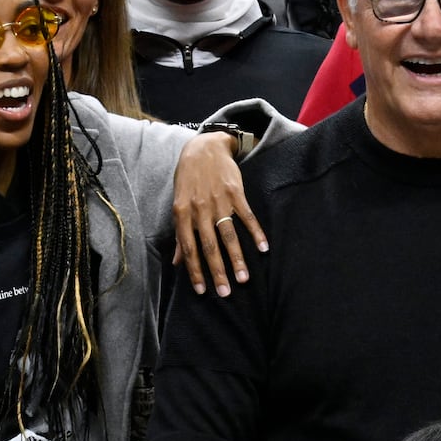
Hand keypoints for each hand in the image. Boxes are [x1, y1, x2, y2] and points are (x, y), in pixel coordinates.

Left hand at [172, 132, 267, 296]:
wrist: (203, 148)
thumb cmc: (188, 179)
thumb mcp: (178, 203)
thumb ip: (179, 233)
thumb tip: (176, 262)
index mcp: (182, 213)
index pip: (188, 248)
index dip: (195, 270)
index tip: (202, 290)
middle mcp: (200, 209)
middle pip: (210, 246)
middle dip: (217, 271)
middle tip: (226, 292)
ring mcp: (219, 201)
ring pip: (228, 235)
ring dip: (237, 258)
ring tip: (244, 278)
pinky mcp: (235, 192)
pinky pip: (246, 216)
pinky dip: (256, 232)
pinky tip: (263, 248)